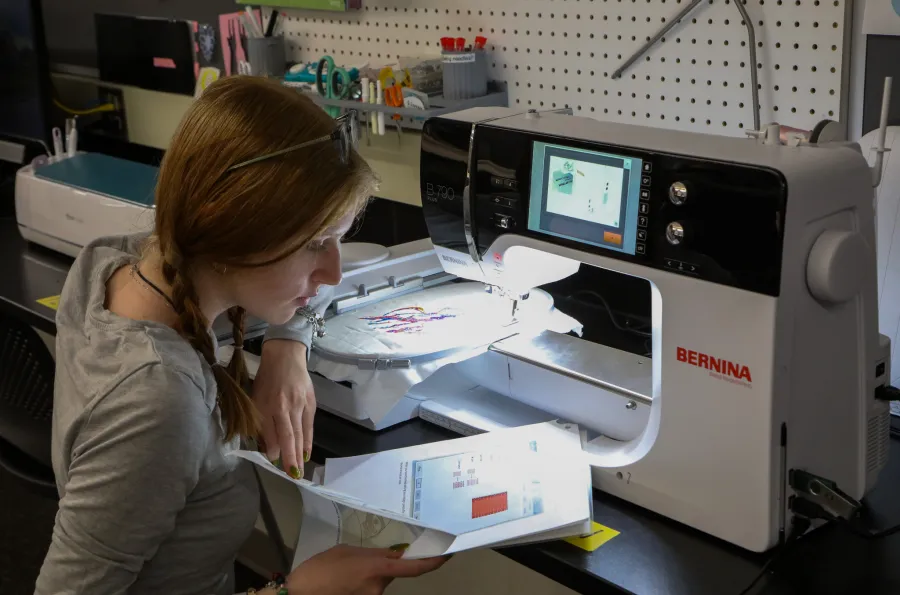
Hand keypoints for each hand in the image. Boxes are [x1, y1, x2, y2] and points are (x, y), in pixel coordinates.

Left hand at [252, 339, 315, 477]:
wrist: (285, 356)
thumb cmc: (266, 378)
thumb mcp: (255, 397)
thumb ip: (258, 420)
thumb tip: (263, 444)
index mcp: (267, 403)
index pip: (270, 430)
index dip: (272, 447)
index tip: (274, 462)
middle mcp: (284, 405)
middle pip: (288, 435)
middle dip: (289, 457)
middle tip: (292, 475)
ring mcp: (299, 404)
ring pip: (299, 432)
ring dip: (299, 453)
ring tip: (300, 470)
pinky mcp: (310, 402)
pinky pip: (309, 425)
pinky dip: (308, 440)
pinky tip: (306, 453)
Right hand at [282, 545, 449, 594]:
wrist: (299, 594)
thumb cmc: (320, 569)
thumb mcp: (348, 552)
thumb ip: (375, 553)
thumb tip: (394, 554)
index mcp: (377, 568)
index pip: (414, 567)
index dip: (434, 562)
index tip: (448, 554)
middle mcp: (380, 587)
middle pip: (395, 572)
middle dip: (385, 564)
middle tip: (361, 561)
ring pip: (382, 581)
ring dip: (371, 575)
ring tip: (345, 572)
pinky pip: (372, 589)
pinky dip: (364, 583)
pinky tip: (345, 581)